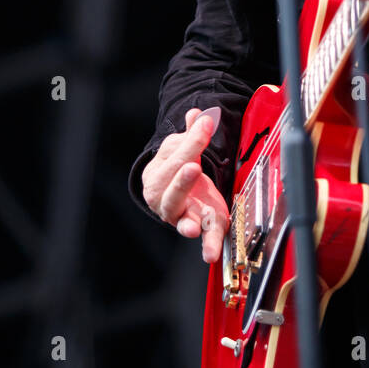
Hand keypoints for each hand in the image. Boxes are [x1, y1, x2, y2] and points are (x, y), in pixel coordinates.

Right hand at [141, 108, 229, 264]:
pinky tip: (210, 254)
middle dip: (182, 179)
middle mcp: (165, 198)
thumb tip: (196, 113)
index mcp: (158, 175)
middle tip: (192, 166)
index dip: (190, 142)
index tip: (206, 124)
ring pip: (180, 218)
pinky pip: (203, 237)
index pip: (173, 157)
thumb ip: (191, 134)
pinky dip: (207, 246)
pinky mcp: (201, 226)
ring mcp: (181, 215)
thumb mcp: (181, 149)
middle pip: (172, 190)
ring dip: (187, 221)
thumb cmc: (177, 168)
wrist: (177, 192)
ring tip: (193, 226)